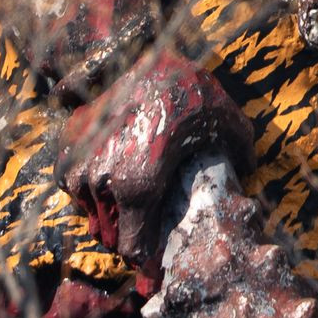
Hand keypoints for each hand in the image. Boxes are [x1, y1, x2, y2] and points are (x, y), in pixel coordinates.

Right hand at [58, 50, 247, 278]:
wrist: (153, 59)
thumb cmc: (193, 96)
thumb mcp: (230, 128)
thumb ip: (242, 157)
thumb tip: (248, 172)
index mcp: (138, 189)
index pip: (131, 250)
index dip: (145, 258)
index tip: (154, 257)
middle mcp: (103, 181)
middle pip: (108, 234)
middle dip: (127, 234)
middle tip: (145, 226)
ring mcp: (80, 161)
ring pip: (88, 209)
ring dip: (105, 211)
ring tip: (127, 201)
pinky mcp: (68, 142)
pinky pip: (70, 181)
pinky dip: (86, 184)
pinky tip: (108, 174)